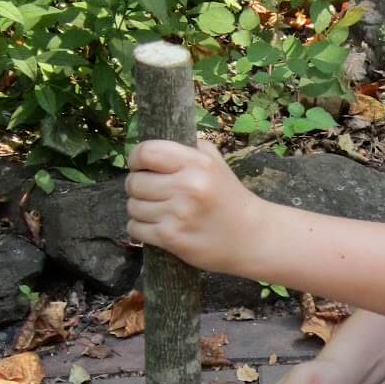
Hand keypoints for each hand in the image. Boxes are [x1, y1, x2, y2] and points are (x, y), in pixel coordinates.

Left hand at [126, 138, 264, 275]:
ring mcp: (178, 213)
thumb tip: (155, 146)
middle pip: (134, 182)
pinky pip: (135, 228)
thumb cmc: (230, 197)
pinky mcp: (172, 237)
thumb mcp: (216, 163)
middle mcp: (188, 186)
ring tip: (159, 211)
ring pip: (132, 206)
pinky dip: (141, 228)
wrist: (251, 236)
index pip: (146, 152)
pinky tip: (158, 227)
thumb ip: (190, 148)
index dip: (137, 159)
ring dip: (140, 209)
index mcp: (198, 163)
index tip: (141, 167)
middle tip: (153, 192)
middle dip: (138, 187)